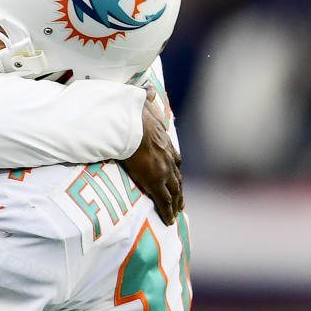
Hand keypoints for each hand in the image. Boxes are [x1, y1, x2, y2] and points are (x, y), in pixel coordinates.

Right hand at [121, 87, 182, 224]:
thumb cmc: (133, 114)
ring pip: (174, 192)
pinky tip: (169, 221)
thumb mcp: (143, 104)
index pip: (174, 159)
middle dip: (180, 190)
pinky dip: (167, 212)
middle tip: (181, 202)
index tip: (175, 175)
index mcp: (165, 142)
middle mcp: (168, 158)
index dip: (175, 169)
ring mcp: (163, 171)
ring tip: (176, 214)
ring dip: (176, 203)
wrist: (129, 125)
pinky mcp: (154, 182)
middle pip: (177, 178)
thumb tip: (147, 89)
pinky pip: (163, 202)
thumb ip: (146, 98)